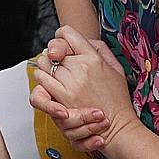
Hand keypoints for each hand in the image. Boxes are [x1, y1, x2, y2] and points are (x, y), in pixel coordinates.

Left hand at [30, 26, 139, 153]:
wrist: (116, 126)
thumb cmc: (117, 98)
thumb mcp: (115, 67)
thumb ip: (99, 49)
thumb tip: (83, 39)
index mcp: (94, 58)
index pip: (67, 33)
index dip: (62, 37)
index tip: (63, 45)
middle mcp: (81, 67)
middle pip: (53, 48)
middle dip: (54, 53)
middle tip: (58, 60)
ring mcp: (71, 82)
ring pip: (44, 62)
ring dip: (46, 65)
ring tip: (54, 71)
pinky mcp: (62, 96)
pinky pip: (42, 78)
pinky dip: (42, 77)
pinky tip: (50, 81)